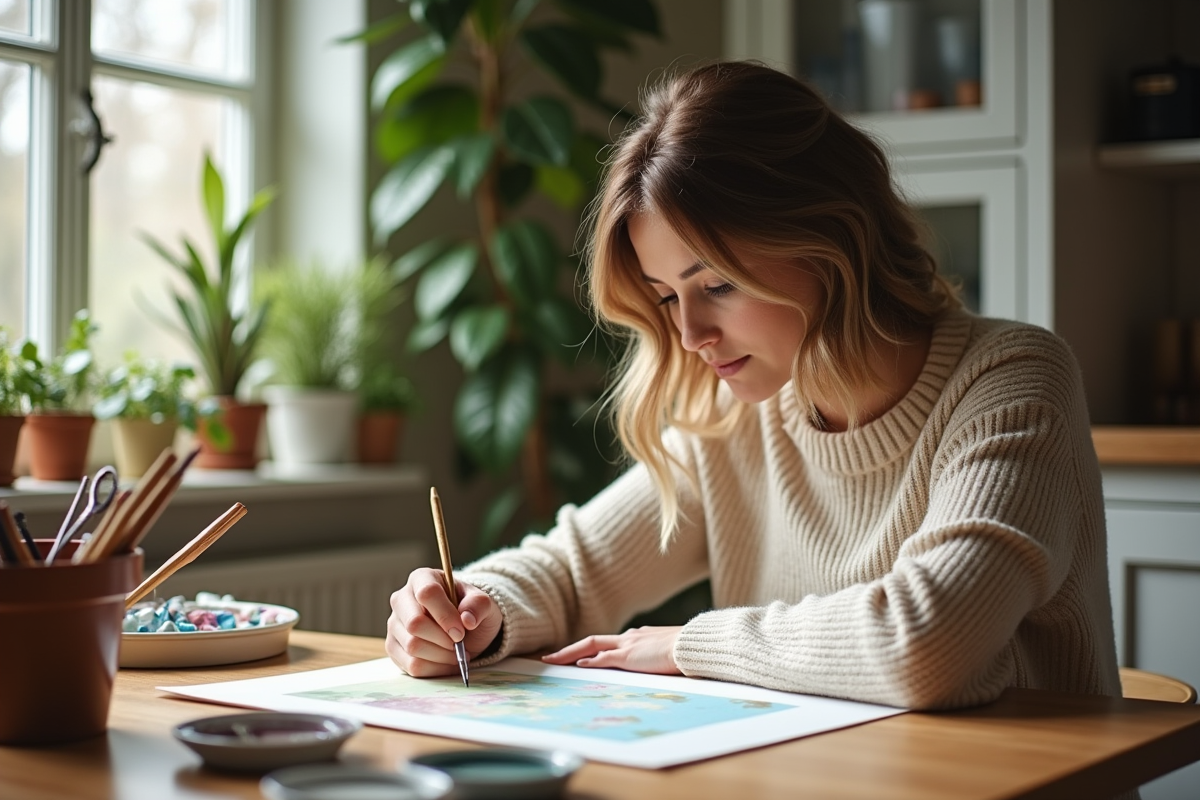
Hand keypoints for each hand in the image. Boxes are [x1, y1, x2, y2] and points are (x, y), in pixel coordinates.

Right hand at [386, 568, 502, 677]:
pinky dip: (435, 668)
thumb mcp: (482, 603)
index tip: (461, 631)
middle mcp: (401, 599)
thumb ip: (478, 605)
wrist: (463, 628)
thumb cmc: (469, 610)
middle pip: (414, 623)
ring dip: (441, 656)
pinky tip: (447, 662)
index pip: (427, 593)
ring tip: (458, 653)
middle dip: (443, 639)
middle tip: (460, 644)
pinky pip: (411, 665)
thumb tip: (467, 619)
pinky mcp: (394, 647)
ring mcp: (394, 624)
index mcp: (422, 578)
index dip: (445, 615)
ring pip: (412, 646)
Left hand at [541, 626, 682, 674]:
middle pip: (593, 640)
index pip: (609, 642)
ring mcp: (627, 645)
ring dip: (570, 653)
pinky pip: (603, 658)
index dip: (593, 648)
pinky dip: (589, 661)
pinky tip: (576, 665)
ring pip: (591, 645)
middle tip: (552, 656)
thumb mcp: (668, 653)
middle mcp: (629, 637)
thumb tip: (658, 662)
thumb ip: (657, 655)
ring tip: (553, 660)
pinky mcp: (628, 656)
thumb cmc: (686, 651)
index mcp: (638, 637)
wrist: (693, 645)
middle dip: (570, 648)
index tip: (581, 653)